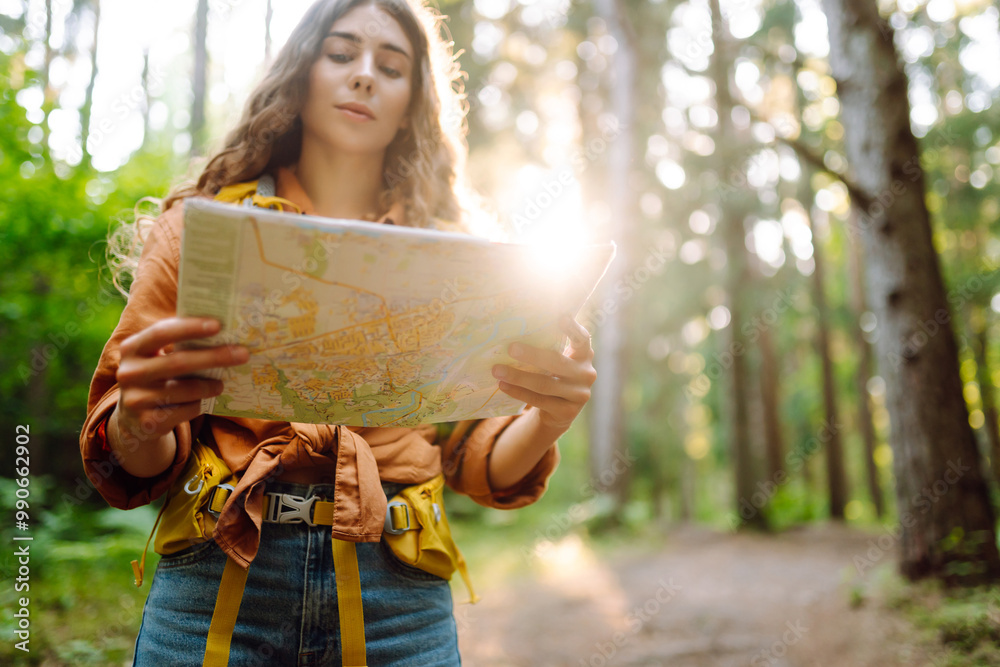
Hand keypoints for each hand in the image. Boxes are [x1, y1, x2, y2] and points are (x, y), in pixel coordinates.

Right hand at [115, 317, 248, 444]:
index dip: (190, 327)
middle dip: (214, 357)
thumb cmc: (157, 377)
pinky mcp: (148, 422)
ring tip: (222, 384)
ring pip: (186, 389)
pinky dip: (200, 404)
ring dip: (211, 385)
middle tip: (242, 354)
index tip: (218, 325)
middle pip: (178, 362)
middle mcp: (129, 373)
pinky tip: (204, 400)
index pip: (161, 332)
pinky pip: (186, 410)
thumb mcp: (157, 358)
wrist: (134, 418)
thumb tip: (224, 332)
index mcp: (132, 348)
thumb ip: (179, 344)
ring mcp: (135, 400)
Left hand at [492, 314, 596, 430]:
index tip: (561, 316)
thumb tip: (515, 330)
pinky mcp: (568, 412)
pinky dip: (518, 392)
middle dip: (532, 355)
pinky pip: (539, 400)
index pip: (582, 338)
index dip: (573, 328)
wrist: (560, 412)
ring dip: (518, 377)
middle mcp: (586, 373)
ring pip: (545, 384)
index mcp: (584, 355)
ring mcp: (579, 395)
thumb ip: (549, 347)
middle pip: (557, 362)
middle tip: (510, 348)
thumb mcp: (558, 361)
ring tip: (497, 370)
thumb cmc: (554, 376)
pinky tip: (503, 385)